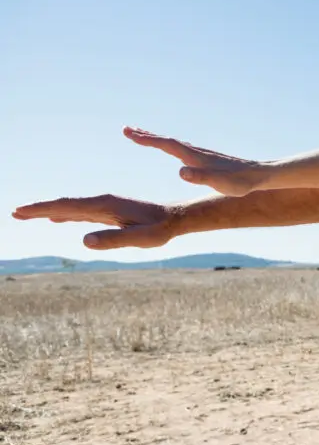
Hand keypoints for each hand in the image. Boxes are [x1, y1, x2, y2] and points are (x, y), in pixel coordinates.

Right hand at [12, 195, 175, 249]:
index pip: (67, 207)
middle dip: (38, 209)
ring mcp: (106, 206)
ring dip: (48, 211)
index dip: (42, 209)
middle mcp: (103, 202)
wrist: (177, 217)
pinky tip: (57, 218)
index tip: (21, 211)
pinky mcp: (111, 212)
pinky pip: (83, 213)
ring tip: (27, 215)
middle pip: (64, 205)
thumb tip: (84, 241)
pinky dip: (65, 214)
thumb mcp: (141, 238)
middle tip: (13, 212)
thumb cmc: (161, 229)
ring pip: (71, 208)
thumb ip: (114, 239)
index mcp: (106, 205)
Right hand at [124, 126, 265, 195]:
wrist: (259, 175)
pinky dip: (169, 144)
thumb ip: (201, 178)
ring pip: (173, 143)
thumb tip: (181, 172)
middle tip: (125, 129)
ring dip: (155, 138)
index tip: (128, 133)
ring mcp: (201, 154)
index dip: (147, 139)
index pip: (167, 145)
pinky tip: (170, 147)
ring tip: (140, 135)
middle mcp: (196, 152)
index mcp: (195, 157)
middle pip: (166, 140)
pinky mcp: (206, 159)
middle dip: (145, 135)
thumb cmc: (240, 183)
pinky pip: (181, 148)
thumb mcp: (220, 183)